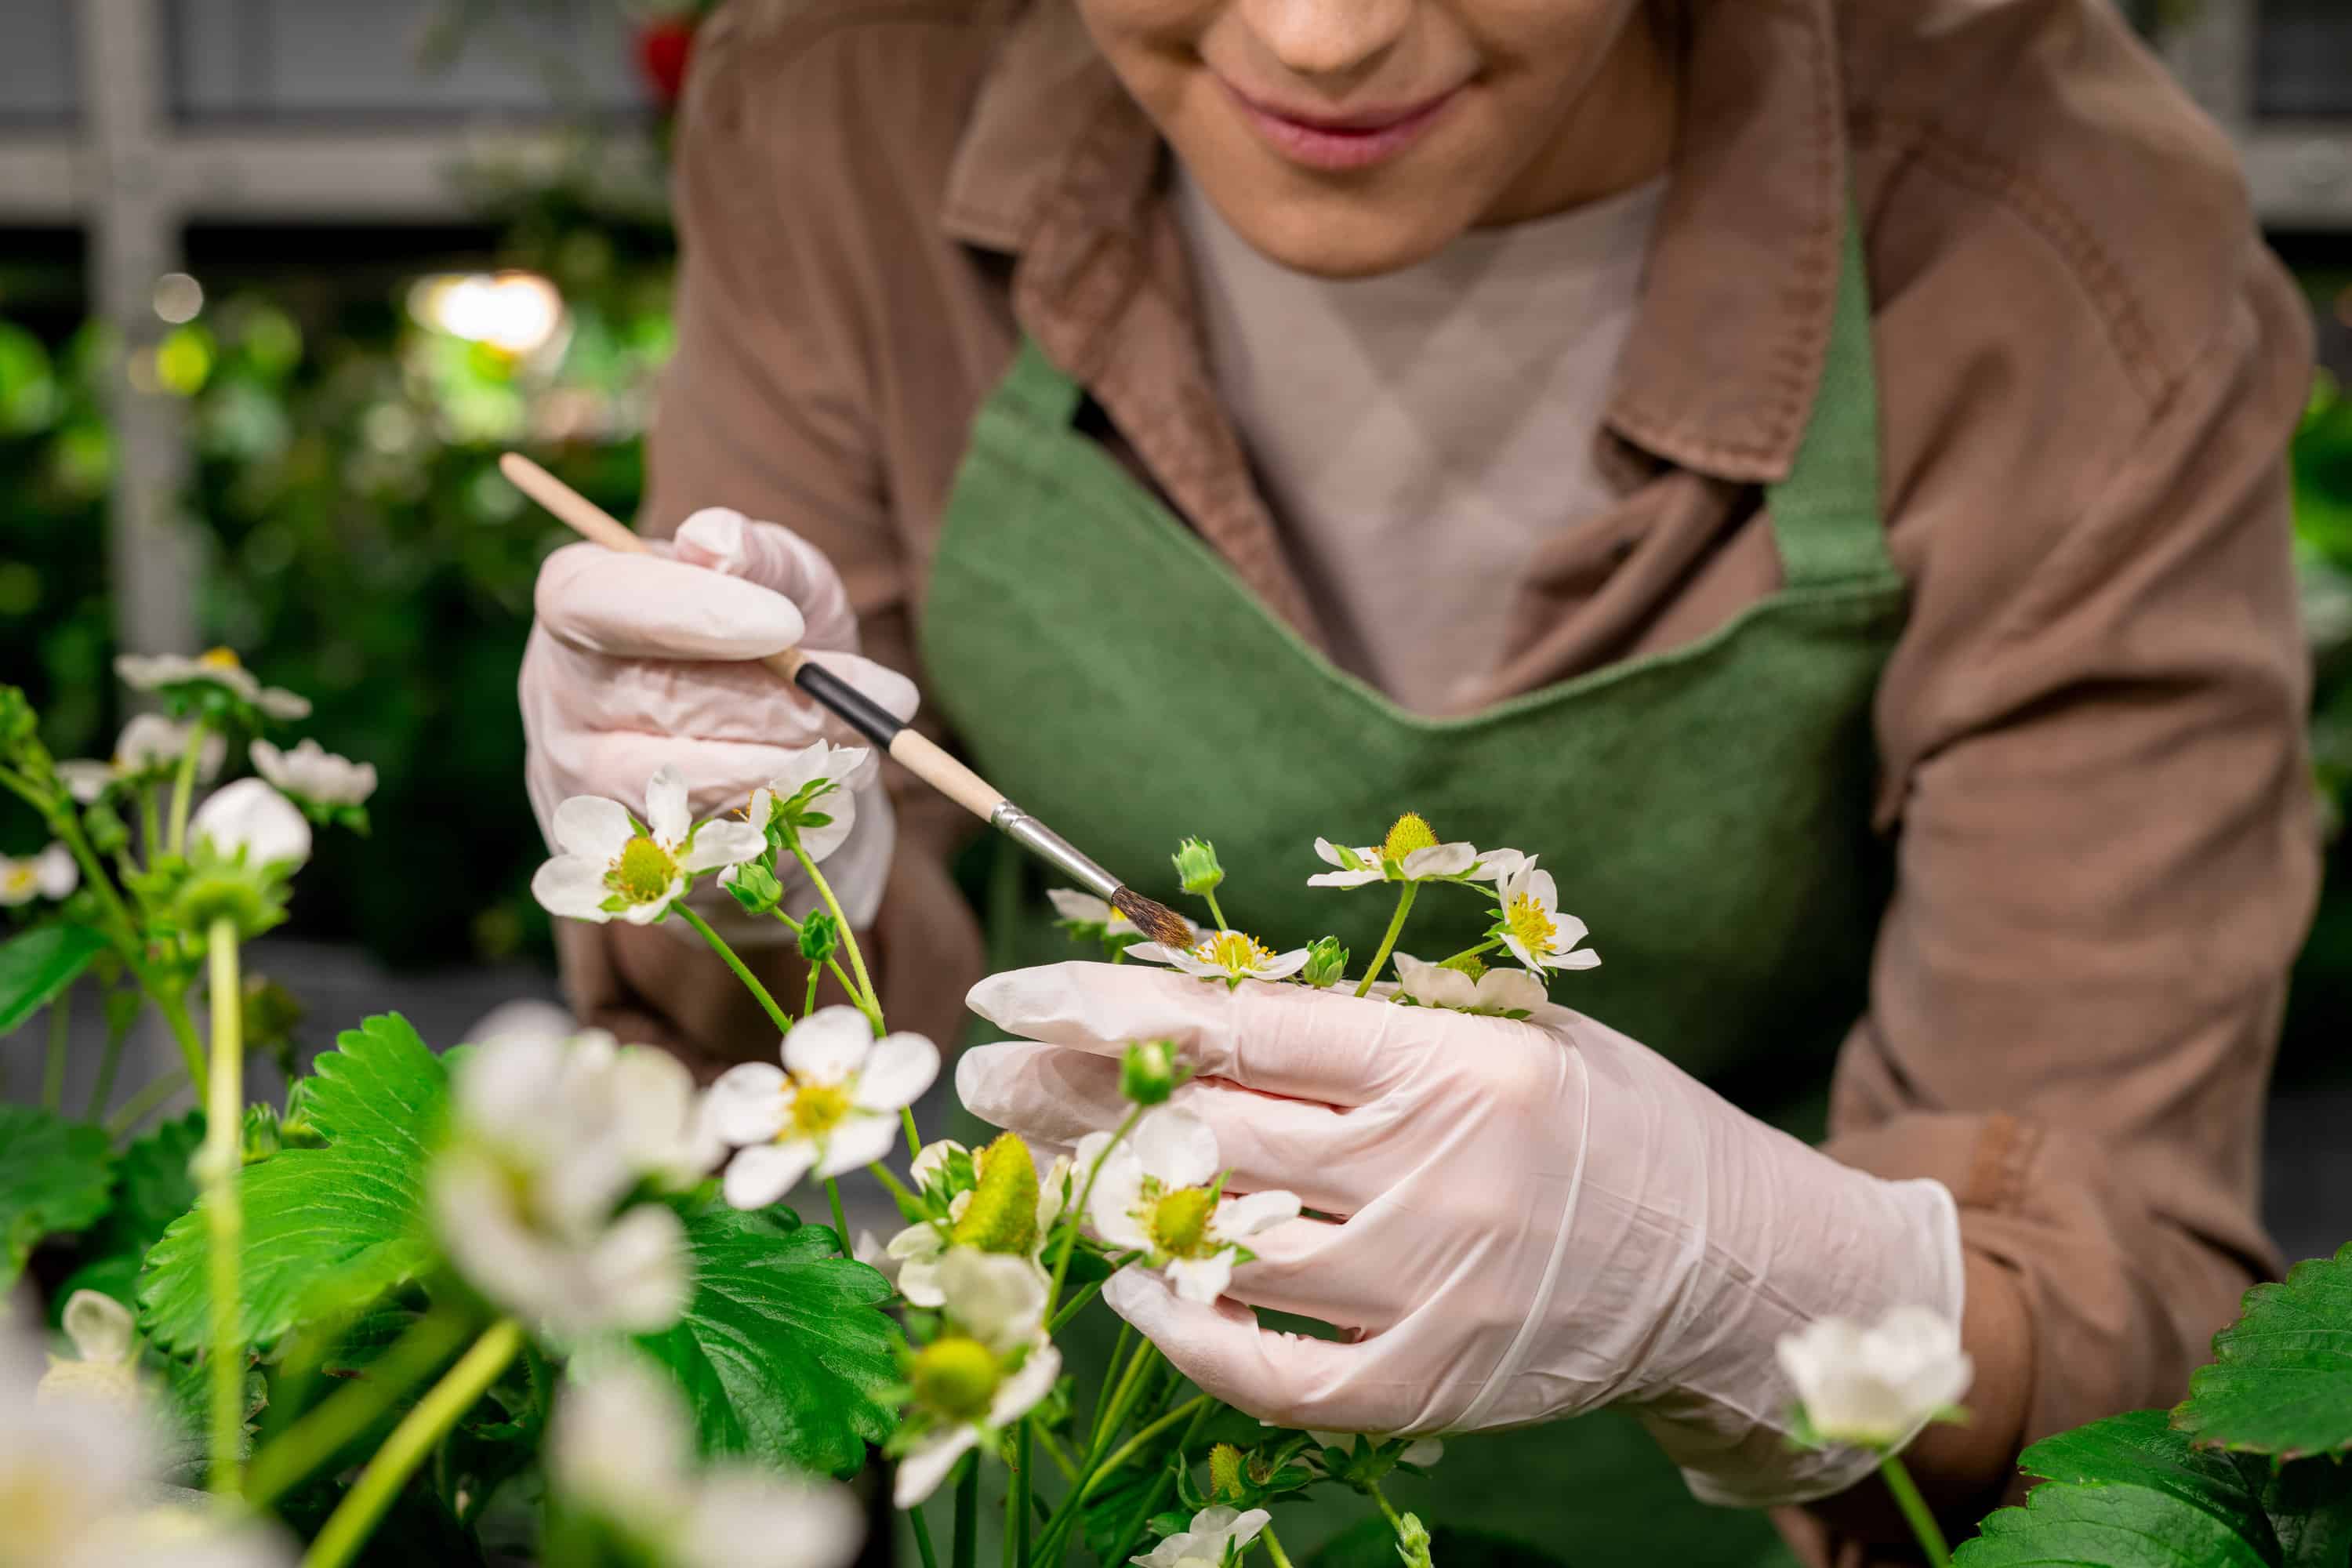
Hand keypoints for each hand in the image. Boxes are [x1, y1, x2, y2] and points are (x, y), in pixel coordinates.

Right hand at [522, 508, 916, 927]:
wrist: (774, 760)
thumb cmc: (770, 646)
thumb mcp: (781, 582)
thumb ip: (758, 553)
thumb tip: (717, 542)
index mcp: (577, 607)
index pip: (600, 603)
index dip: (691, 613)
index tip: (786, 625)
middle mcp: (559, 702)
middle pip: (665, 703)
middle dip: (787, 705)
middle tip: (884, 698)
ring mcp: (585, 794)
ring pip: (696, 789)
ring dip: (802, 769)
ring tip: (866, 746)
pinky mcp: (630, 869)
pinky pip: (723, 853)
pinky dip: (797, 825)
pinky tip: (833, 797)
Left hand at [957, 963, 1963, 1505]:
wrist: (1736, 1265)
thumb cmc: (1610, 1124)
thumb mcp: (1504, 1034)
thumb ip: (1362, 1034)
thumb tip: (1189, 1018)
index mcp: (1457, 1058)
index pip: (1244, 1020)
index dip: (1111, 1004)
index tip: (1015, 994)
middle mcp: (1444, 1166)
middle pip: (1213, 1130)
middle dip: (1078, 1103)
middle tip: (987, 1084)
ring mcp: (1439, 1285)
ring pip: (1227, 1247)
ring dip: (1117, 1208)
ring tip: (1043, 1172)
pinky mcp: (1439, 1382)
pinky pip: (1277, 1373)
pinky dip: (1192, 1336)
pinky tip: (1134, 1293)